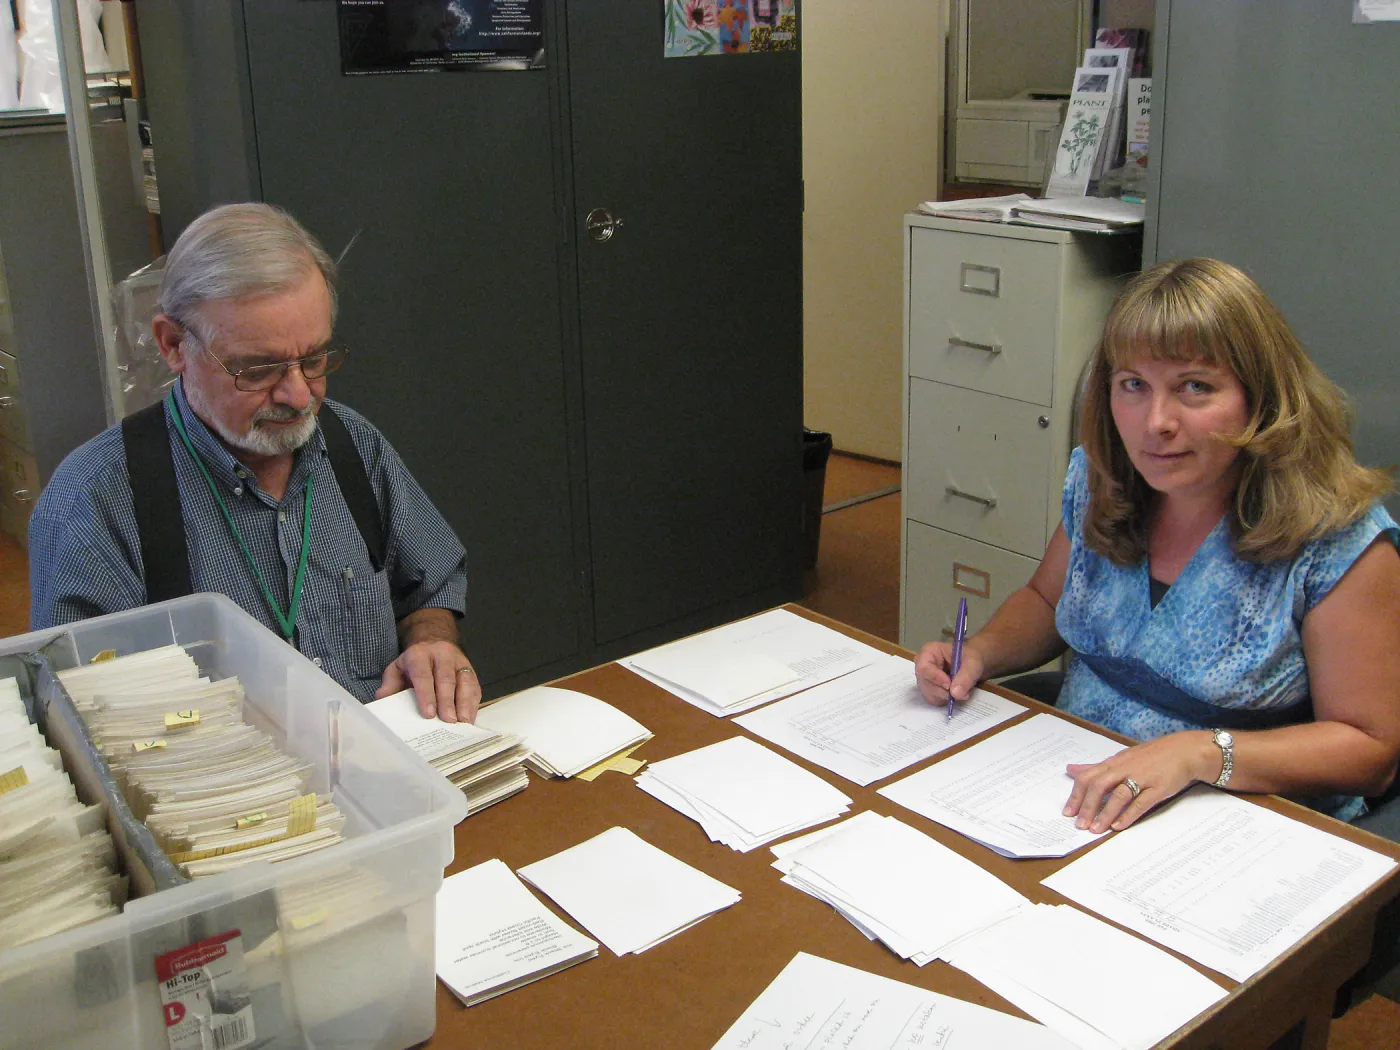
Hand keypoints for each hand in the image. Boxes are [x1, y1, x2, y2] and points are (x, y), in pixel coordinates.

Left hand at [376, 640, 480, 722]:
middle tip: (448, 721)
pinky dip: (473, 704)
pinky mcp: (471, 671)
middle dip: (447, 701)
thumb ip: (390, 683)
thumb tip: (383, 698)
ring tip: (463, 722)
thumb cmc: (413, 663)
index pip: (423, 674)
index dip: (426, 695)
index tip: (428, 714)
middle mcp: (442, 655)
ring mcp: (459, 662)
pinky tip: (469, 719)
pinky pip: (475, 687)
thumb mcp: (397, 668)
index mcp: (420, 654)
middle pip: (446, 678)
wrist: (434, 642)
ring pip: (465, 682)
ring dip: (465, 703)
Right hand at [915, 640, 984, 706]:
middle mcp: (922, 665)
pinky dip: (946, 700)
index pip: (924, 668)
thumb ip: (965, 676)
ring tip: (961, 690)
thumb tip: (955, 694)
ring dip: (946, 696)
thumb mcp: (973, 663)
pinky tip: (955, 692)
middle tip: (962, 692)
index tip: (949, 686)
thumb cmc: (970, 658)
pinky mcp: (929, 690)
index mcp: (928, 651)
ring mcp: (924, 679)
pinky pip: (934, 700)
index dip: (935, 678)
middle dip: (944, 691)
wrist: (972, 664)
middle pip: (925, 683)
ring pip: (929, 694)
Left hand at [1063, 731, 1215, 832]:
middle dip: (1087, 806)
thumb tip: (1071, 769)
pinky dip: (1128, 815)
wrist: (1184, 751)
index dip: (1076, 794)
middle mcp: (1125, 768)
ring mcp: (1142, 778)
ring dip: (1105, 813)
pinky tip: (1118, 826)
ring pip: (1119, 795)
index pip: (1088, 777)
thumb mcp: (1121, 758)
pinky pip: (1141, 802)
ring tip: (1095, 829)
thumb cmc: (1151, 756)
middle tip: (1079, 824)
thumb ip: (1096, 767)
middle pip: (1099, 785)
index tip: (1068, 811)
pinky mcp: (1159, 787)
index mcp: (1114, 763)